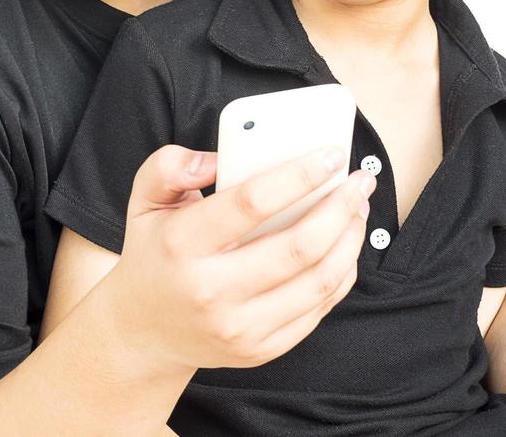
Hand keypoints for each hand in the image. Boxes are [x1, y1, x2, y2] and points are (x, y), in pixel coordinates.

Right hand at [100, 144, 372, 373]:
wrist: (144, 332)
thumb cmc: (154, 255)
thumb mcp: (144, 201)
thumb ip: (170, 165)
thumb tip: (219, 158)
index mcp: (181, 244)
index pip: (251, 203)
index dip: (299, 175)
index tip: (331, 155)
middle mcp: (210, 290)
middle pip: (299, 246)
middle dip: (341, 208)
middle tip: (361, 181)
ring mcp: (238, 327)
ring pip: (319, 281)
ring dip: (350, 240)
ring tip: (358, 210)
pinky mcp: (260, 349)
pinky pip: (317, 308)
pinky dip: (342, 273)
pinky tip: (345, 246)